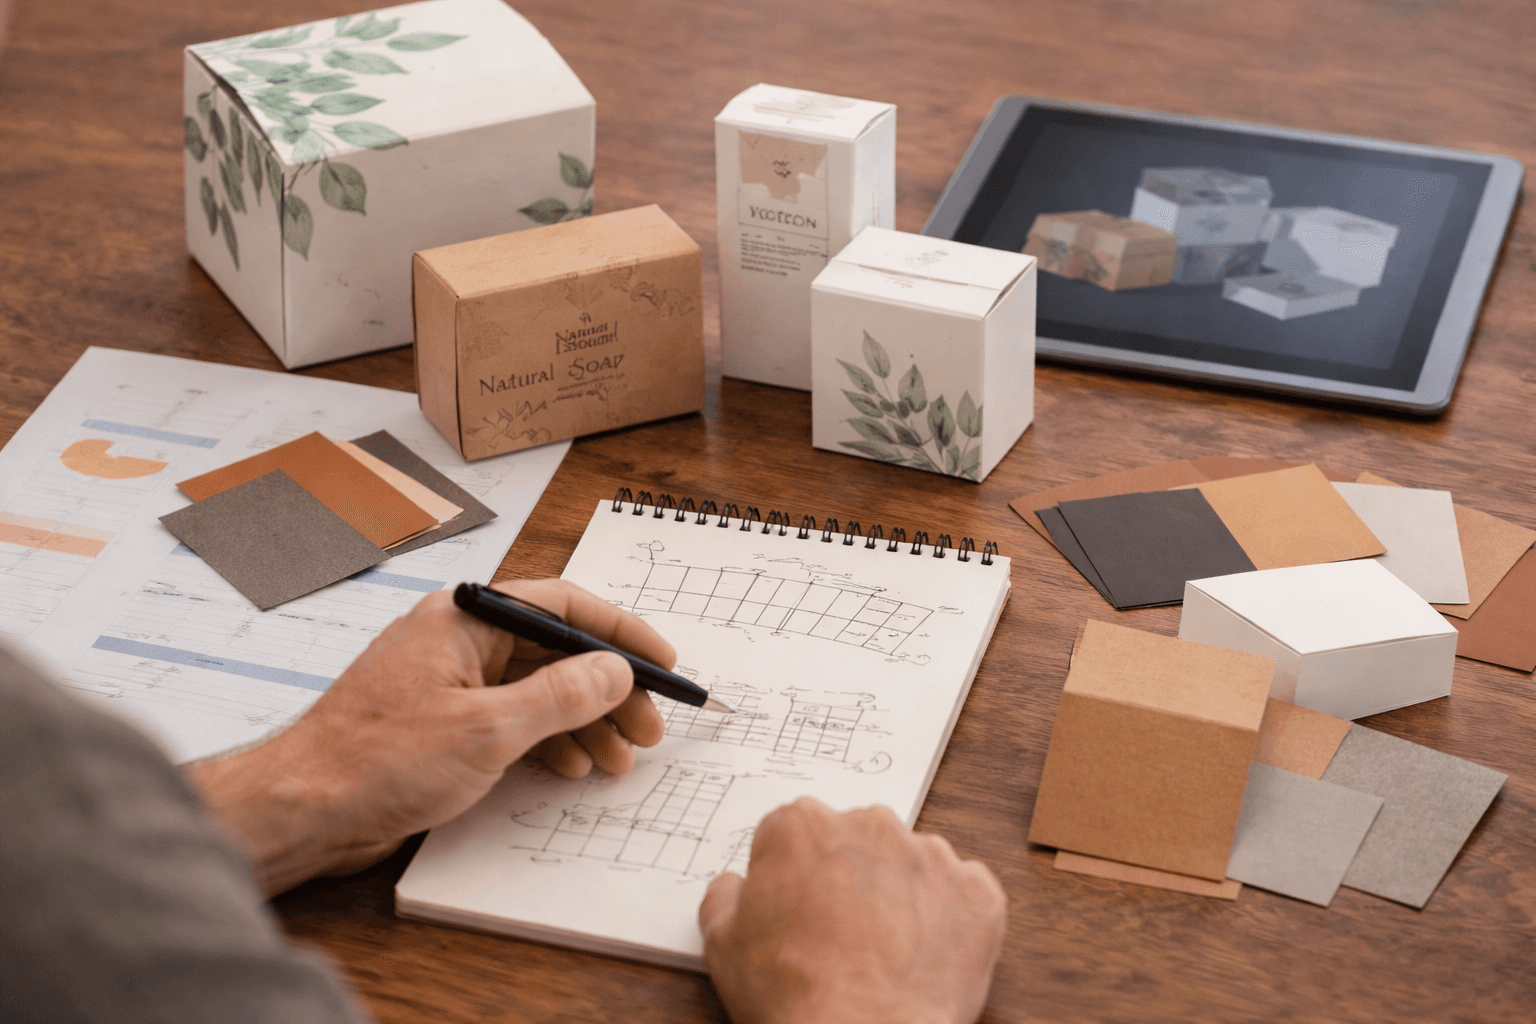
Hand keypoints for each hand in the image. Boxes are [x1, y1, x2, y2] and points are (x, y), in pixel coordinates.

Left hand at [189, 579, 669, 894]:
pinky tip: (573, 766)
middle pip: (556, 651)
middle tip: (648, 727)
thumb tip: (615, 670)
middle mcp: (459, 641)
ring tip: (619, 758)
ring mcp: (451, 682)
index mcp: (464, 618)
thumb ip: (560, 696)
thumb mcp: (486, 730)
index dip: (620, 632)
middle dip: (609, 690)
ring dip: (585, 721)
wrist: (303, 811)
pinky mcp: (444, 723)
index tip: (662, 662)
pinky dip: (549, 741)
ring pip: (539, 689)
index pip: (562, 605)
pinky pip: (513, 719)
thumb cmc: (374, 761)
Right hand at [698, 797, 1006, 1023]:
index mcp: (802, 826)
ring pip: (909, 864)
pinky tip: (923, 956)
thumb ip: (725, 897)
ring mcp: (929, 856)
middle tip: (838, 936)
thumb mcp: (722, 945)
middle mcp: (869, 825)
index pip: (791, 835)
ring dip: (899, 896)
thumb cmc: (795, 995)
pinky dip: (948, 919)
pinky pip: (962, 893)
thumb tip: (734, 887)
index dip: (790, 878)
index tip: (795, 910)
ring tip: (884, 953)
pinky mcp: (976, 892)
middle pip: (854, 841)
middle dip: (846, 878)